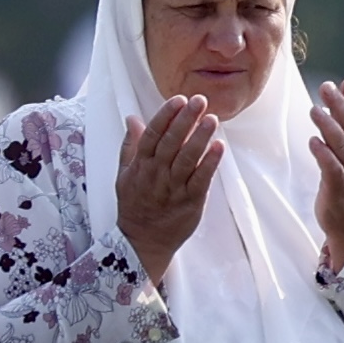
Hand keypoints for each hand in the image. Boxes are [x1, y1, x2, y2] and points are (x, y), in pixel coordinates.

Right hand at [117, 95, 221, 290]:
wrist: (143, 242)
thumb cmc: (134, 205)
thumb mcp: (124, 174)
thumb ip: (130, 145)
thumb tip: (133, 118)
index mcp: (141, 165)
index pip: (153, 135)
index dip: (166, 116)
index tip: (178, 100)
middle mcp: (157, 174)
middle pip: (172, 142)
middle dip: (186, 120)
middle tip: (200, 100)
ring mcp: (174, 188)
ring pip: (187, 158)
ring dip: (200, 137)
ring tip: (212, 119)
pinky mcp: (191, 202)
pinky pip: (201, 179)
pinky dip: (210, 162)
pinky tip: (219, 147)